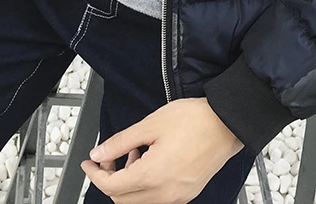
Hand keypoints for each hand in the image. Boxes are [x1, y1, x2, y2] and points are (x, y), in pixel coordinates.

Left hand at [81, 98, 243, 203]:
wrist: (227, 123)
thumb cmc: (194, 120)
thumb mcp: (151, 124)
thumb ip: (121, 142)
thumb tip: (99, 153)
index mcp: (152, 176)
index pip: (111, 187)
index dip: (94, 174)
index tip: (89, 163)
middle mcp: (164, 194)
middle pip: (122, 200)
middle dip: (110, 179)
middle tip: (110, 157)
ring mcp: (177, 197)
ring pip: (139, 202)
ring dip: (128, 183)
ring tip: (135, 152)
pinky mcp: (186, 194)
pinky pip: (156, 198)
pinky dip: (146, 185)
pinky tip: (151, 160)